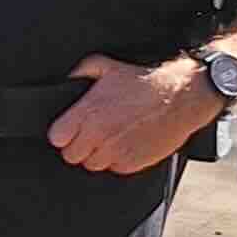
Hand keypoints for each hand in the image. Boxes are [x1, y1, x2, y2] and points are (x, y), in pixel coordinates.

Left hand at [49, 54, 220, 173]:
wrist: (179, 98)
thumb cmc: (145, 83)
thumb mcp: (108, 67)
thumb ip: (81, 72)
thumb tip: (67, 78)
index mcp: (88, 113)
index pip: (57, 138)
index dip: (63, 134)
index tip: (71, 130)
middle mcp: (99, 135)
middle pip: (71, 156)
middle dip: (79, 145)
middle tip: (92, 134)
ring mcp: (115, 152)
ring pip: (91, 165)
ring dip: (97, 154)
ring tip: (110, 137)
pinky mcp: (131, 164)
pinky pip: (113, 169)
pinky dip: (116, 160)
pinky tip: (125, 142)